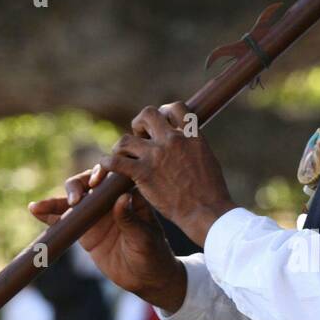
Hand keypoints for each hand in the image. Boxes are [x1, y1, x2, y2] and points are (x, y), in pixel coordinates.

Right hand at [28, 174, 186, 311]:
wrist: (147, 279)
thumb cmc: (154, 254)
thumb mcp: (145, 238)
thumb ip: (131, 220)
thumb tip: (122, 199)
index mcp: (130, 194)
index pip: (113, 176)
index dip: (101, 174)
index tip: (94, 184)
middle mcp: (110, 200)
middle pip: (88, 183)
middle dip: (77, 187)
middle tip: (74, 200)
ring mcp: (96, 214)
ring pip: (72, 201)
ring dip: (55, 201)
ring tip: (38, 206)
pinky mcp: (85, 230)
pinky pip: (65, 220)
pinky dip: (50, 216)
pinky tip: (36, 211)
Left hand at [97, 102, 237, 246]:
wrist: (207, 212)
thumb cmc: (212, 193)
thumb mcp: (208, 159)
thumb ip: (194, 146)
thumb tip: (187, 142)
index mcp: (191, 135)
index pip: (176, 107)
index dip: (165, 112)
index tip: (162, 124)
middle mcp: (173, 140)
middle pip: (147, 114)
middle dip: (140, 124)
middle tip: (141, 139)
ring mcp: (156, 156)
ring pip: (126, 139)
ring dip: (123, 148)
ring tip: (126, 158)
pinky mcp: (143, 174)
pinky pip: (115, 162)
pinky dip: (107, 164)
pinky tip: (107, 169)